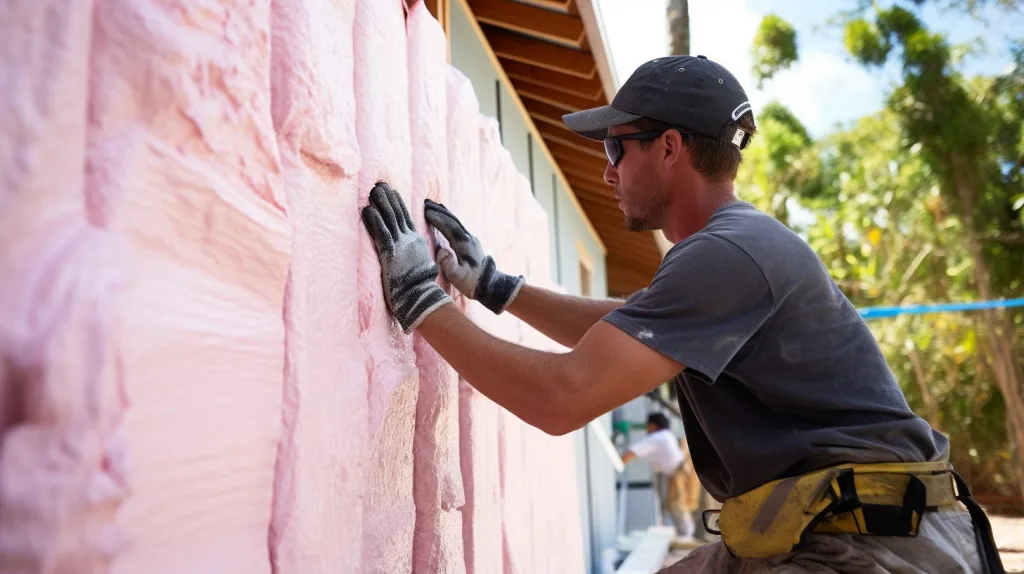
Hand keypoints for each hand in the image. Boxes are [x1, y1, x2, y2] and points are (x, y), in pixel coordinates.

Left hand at [361, 183, 451, 331]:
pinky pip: (381, 232)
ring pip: (390, 219)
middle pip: (398, 214)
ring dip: (381, 203)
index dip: (398, 204)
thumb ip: (416, 255)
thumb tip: (415, 252)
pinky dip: (374, 220)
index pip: (407, 218)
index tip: (392, 192)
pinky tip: (367, 210)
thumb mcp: (421, 266)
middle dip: (389, 198)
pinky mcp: (391, 253)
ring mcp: (401, 245)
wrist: (420, 297)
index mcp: (417, 242)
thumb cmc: (419, 287)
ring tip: (373, 191)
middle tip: (380, 185)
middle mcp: (410, 240)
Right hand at [423, 199, 524, 314]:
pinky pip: (458, 225)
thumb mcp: (458, 277)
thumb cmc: (472, 282)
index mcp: (463, 245)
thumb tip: (440, 250)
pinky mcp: (471, 242)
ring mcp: (471, 238)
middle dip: (439, 210)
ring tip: (433, 204)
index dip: (437, 218)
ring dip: (444, 212)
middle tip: (425, 202)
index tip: (425, 211)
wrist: (489, 285)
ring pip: (456, 221)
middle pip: (452, 220)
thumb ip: (449, 264)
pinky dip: (449, 219)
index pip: (449, 227)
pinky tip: (444, 217)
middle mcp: (468, 238)